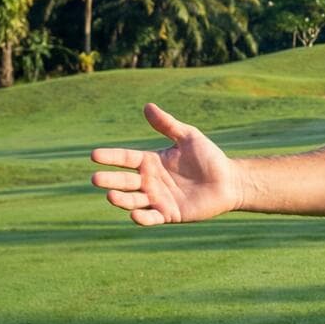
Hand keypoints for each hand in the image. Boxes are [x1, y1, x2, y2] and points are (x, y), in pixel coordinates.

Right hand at [89, 103, 245, 225]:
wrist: (230, 181)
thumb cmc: (209, 157)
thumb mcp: (188, 137)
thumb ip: (168, 124)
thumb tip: (147, 106)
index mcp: (151, 162)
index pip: (125, 159)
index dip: (110, 157)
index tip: (94, 155)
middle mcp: (150, 181)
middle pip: (124, 181)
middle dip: (109, 180)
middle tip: (95, 179)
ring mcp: (157, 198)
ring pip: (132, 201)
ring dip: (121, 199)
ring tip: (111, 195)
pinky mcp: (168, 214)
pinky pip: (151, 217)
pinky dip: (141, 217)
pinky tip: (134, 213)